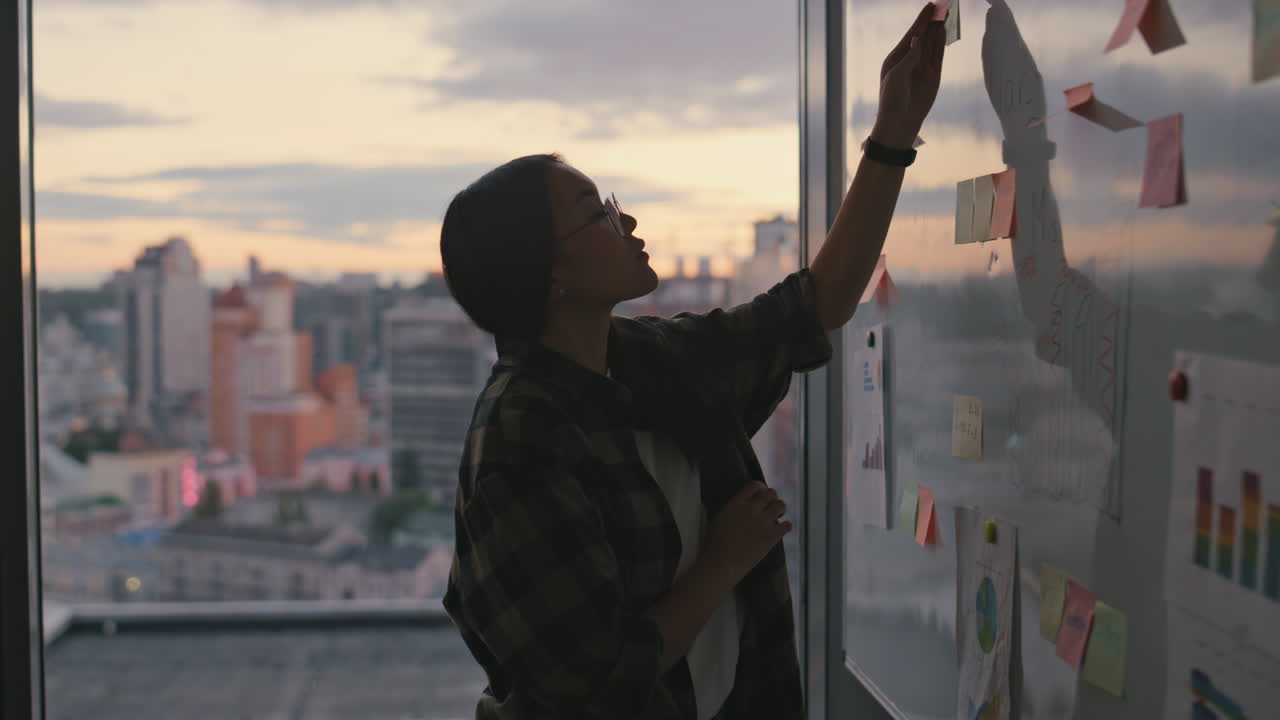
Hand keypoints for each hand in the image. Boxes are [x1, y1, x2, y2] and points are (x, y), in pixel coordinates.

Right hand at [701, 481, 791, 583]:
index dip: (761, 488)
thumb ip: (734, 508)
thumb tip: (744, 504)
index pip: (754, 485)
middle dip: (772, 498)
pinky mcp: (771, 537)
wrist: (720, 563)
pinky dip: (786, 526)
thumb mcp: (720, 518)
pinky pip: (787, 525)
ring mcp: (762, 522)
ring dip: (780, 509)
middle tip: (770, 507)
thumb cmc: (715, 544)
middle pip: (770, 492)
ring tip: (777, 516)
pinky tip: (780, 530)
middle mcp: (751, 509)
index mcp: (736, 503)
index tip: (762, 494)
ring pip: (781, 505)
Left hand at [873, 2, 945, 147]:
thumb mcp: (897, 77)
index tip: (930, 6)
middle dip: (931, 21)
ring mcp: (922, 67)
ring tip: (945, 13)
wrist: (900, 122)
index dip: (921, 20)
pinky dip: (941, 42)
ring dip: (937, 28)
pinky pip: (938, 55)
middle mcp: (910, 60)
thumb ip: (909, 58)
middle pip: (923, 36)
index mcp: (896, 58)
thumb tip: (917, 39)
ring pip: (932, 43)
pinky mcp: (932, 75)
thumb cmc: (892, 100)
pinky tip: (944, 30)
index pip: (911, 34)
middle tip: (942, 5)